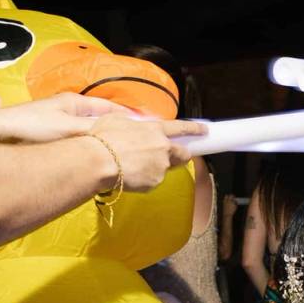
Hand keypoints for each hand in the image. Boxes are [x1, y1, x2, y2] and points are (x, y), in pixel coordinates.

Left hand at [0, 94, 135, 143]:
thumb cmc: (33, 128)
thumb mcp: (69, 129)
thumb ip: (95, 131)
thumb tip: (122, 133)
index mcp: (77, 103)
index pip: (112, 110)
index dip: (130, 119)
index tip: (147, 130)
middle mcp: (71, 111)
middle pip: (102, 122)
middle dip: (119, 133)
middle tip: (137, 147)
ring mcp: (61, 124)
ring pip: (91, 134)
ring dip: (104, 143)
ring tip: (120, 156)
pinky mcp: (52, 138)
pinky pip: (79, 144)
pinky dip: (90, 151)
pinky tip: (94, 161)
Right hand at [86, 115, 205, 192]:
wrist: (99, 161)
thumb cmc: (103, 138)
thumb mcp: (116, 120)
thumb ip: (131, 123)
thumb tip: (132, 125)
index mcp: (155, 130)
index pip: (181, 128)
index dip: (194, 129)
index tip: (205, 130)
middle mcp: (163, 147)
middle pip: (182, 153)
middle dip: (182, 155)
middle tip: (174, 157)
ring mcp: (161, 166)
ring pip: (165, 168)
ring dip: (156, 168)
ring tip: (136, 167)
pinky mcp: (154, 182)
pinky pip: (152, 181)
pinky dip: (144, 180)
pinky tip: (129, 176)